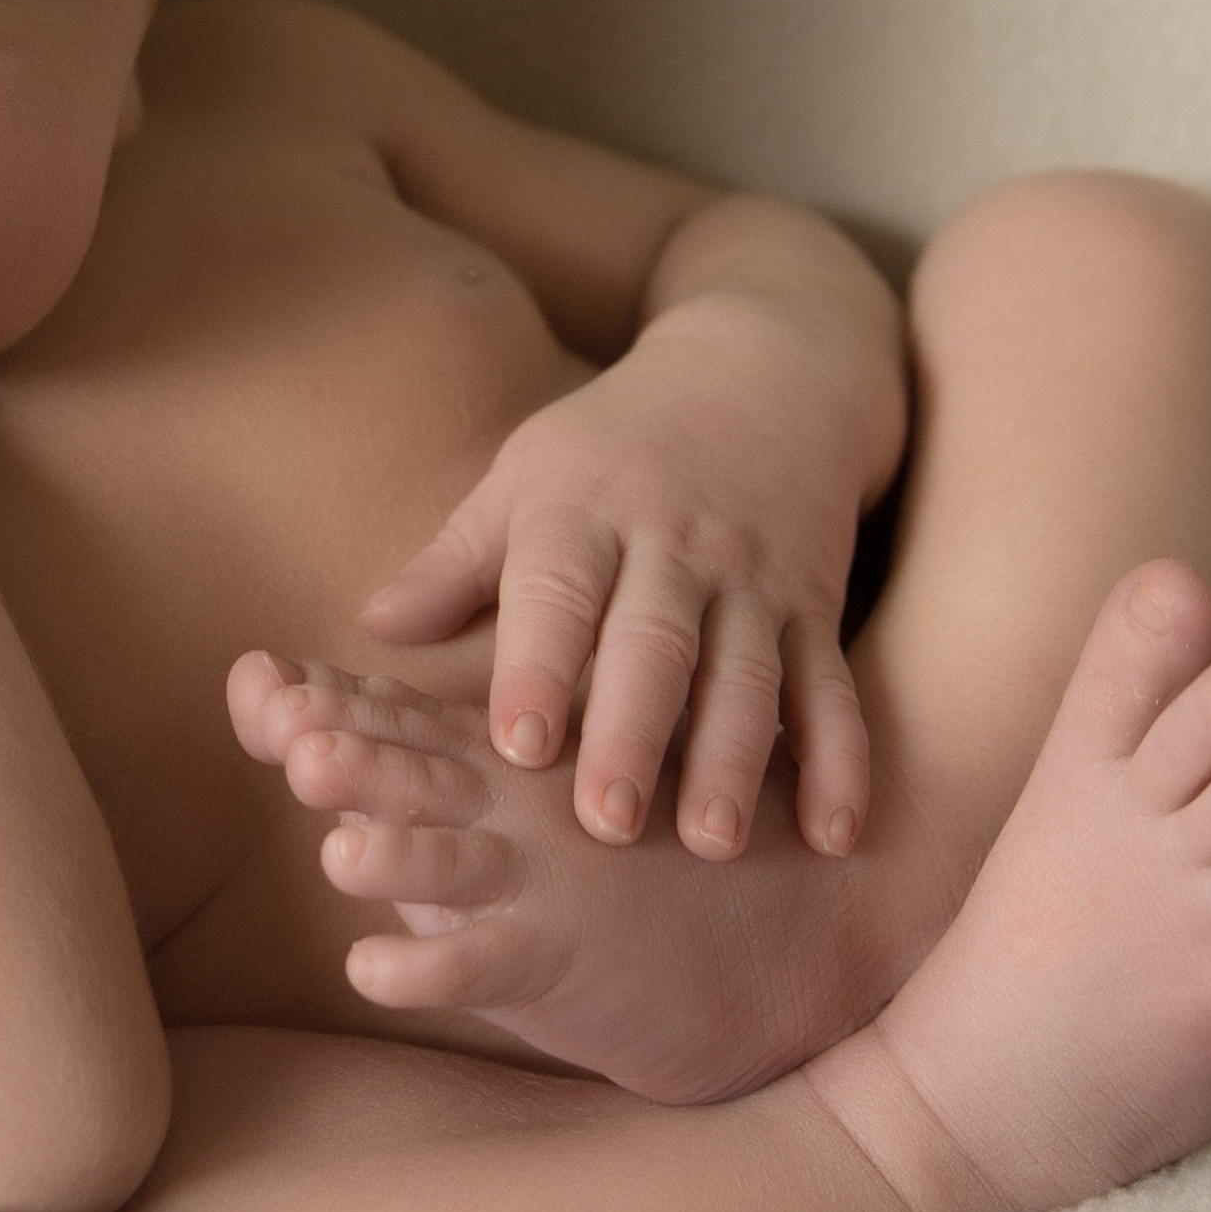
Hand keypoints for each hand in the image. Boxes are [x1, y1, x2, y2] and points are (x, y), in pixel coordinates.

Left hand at [359, 300, 876, 859]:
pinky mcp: (817, 605)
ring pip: (748, 674)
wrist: (769, 369)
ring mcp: (755, 579)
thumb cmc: (617, 442)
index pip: (560, 593)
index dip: (540, 666)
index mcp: (584, 514)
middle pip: (655, 644)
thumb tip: (371, 626)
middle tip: (608, 823)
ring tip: (713, 842)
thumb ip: (456, 559)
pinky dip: (839, 759)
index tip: (518, 743)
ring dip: (733, 759)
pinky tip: (834, 834)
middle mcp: (674, 547)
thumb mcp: (527, 474)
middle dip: (634, 733)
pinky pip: (831, 687)